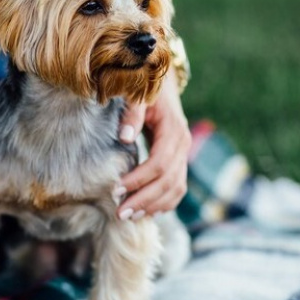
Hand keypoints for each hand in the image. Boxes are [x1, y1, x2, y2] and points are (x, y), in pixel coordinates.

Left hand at [115, 72, 189, 219]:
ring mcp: (184, 153)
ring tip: (130, 216)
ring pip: (176, 188)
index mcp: (173, 130)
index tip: (115, 190)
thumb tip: (124, 138)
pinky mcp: (179, 159)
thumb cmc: (145, 88)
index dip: (139, 180)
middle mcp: (183, 144)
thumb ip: (132, 113)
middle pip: (169, 181)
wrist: (162, 83)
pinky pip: (178, 187)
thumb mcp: (138, 94)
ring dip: (154, 205)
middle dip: (144, 200)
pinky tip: (147, 212)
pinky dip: (165, 202)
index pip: (159, 163)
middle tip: (120, 213)